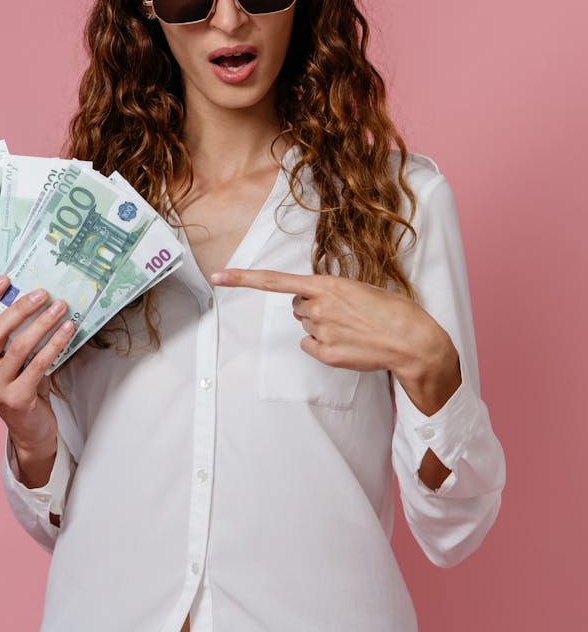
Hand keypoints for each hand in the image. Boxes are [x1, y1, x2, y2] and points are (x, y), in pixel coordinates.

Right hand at [0, 276, 75, 462]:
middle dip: (21, 308)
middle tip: (43, 293)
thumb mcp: (11, 360)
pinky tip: (68, 330)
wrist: (31, 430)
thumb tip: (35, 297)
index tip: (5, 279)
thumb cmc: (23, 387)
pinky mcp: (16, 399)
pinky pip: (39, 364)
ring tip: (60, 307)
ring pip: (19, 346)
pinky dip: (55, 343)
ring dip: (43, 323)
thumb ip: (13, 335)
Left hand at [210, 268, 460, 410]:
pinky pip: (310, 346)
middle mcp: (318, 307)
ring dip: (321, 326)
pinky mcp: (325, 355)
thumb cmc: (393, 311)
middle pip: (297, 307)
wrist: (413, 342)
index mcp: (327, 284)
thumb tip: (312, 304)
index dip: (242, 279)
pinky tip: (347, 344)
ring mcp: (320, 332)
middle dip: (312, 307)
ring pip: (306, 326)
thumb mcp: (361, 289)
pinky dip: (323, 346)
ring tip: (352, 328)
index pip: (275, 281)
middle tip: (343, 313)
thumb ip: (331, 292)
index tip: (217, 276)